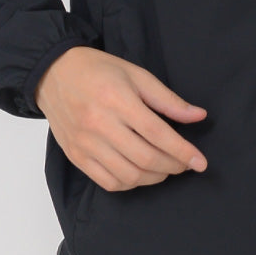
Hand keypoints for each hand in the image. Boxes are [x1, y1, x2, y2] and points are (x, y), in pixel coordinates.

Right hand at [36, 46, 207, 191]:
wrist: (54, 74)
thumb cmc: (100, 71)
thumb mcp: (138, 76)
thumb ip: (168, 100)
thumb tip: (199, 116)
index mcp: (118, 101)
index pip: (157, 134)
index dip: (182, 151)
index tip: (201, 162)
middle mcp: (100, 125)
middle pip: (145, 158)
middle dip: (173, 166)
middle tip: (186, 164)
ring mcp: (85, 144)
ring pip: (128, 175)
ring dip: (154, 177)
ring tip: (166, 168)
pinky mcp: (76, 156)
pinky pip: (107, 182)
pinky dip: (130, 183)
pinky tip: (141, 173)